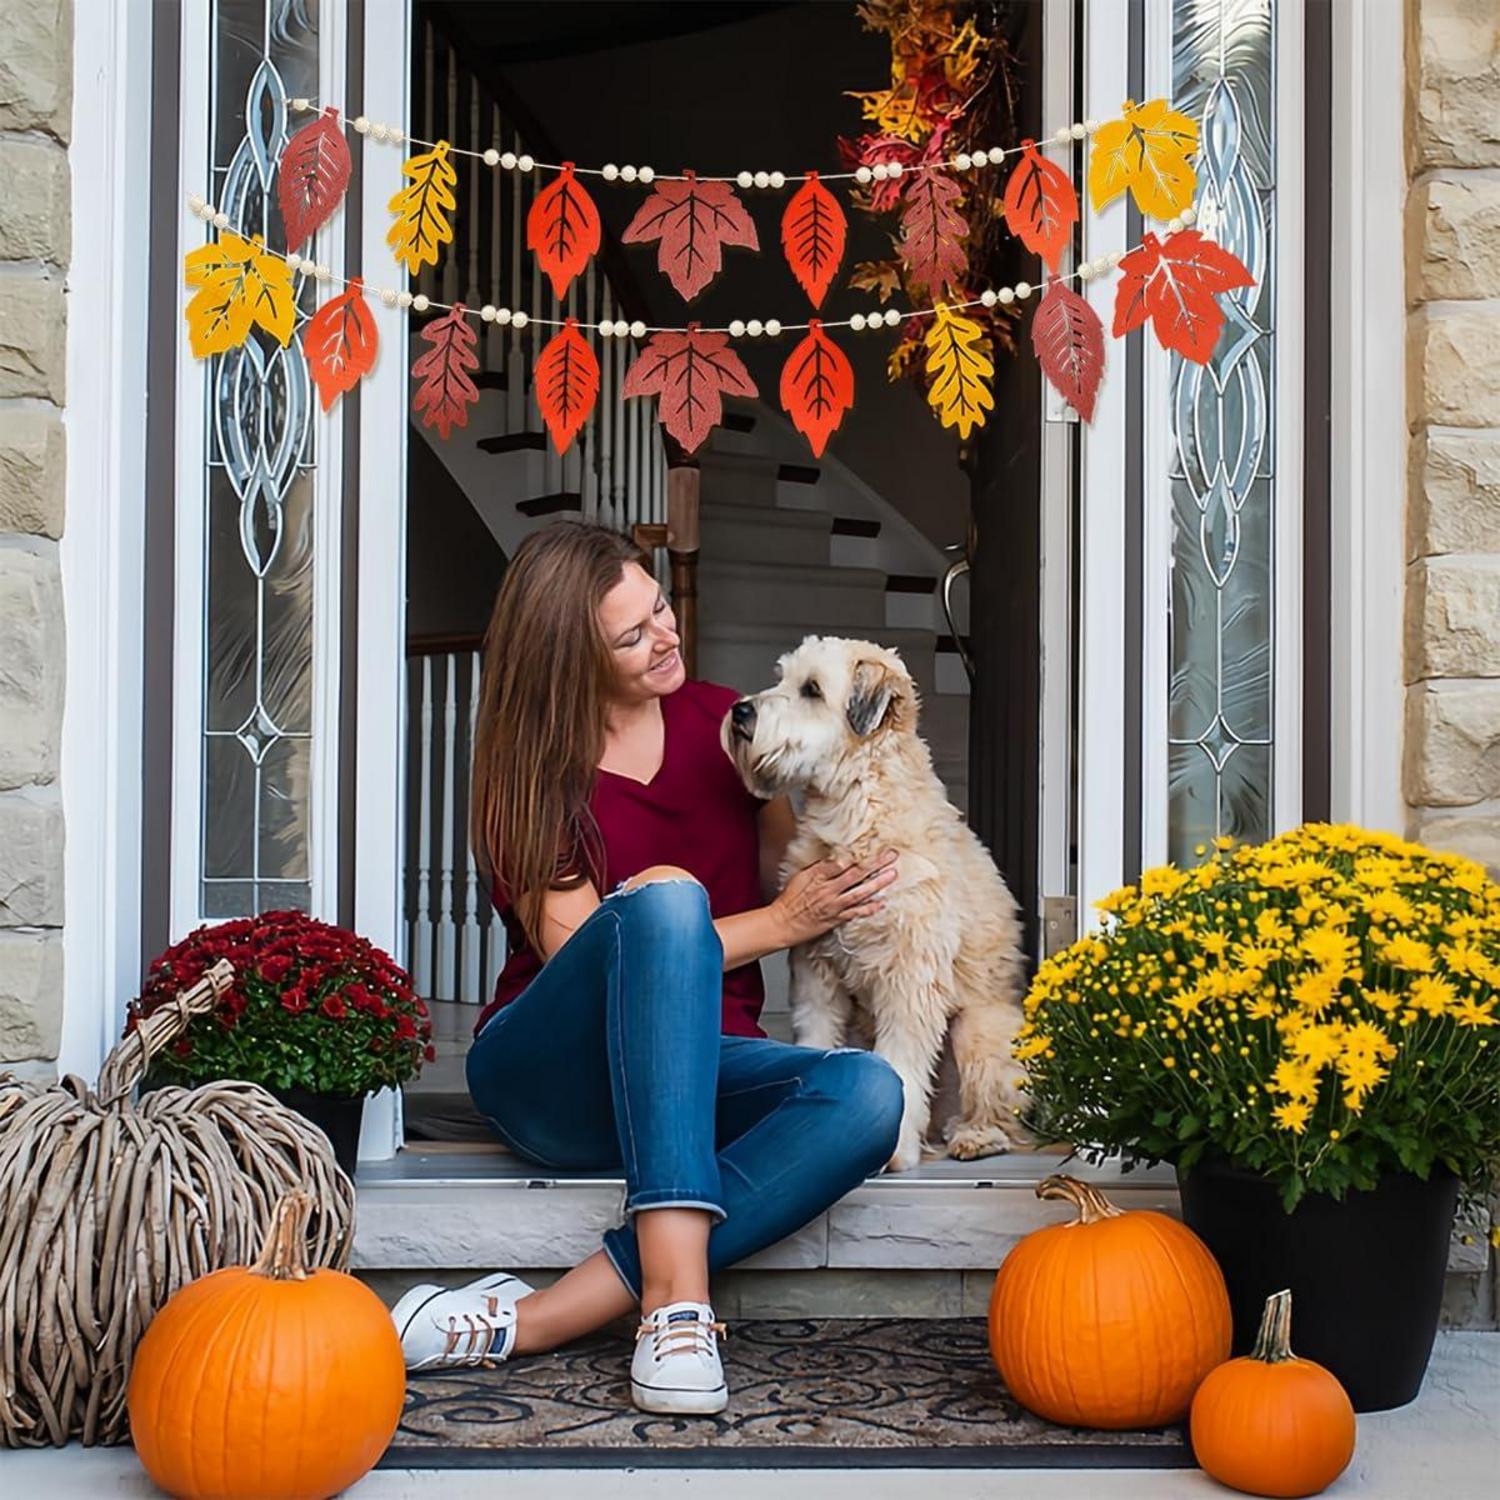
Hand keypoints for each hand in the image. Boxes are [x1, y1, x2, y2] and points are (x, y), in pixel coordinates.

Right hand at [771, 850, 898, 946]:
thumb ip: (819, 867)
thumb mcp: (800, 876)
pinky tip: (881, 903)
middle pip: (856, 873)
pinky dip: (870, 908)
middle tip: (891, 855)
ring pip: (860, 892)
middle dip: (875, 863)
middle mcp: (828, 889)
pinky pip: (856, 912)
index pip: (843, 861)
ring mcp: (833, 905)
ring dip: (878, 883)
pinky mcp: (836, 918)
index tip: (874, 845)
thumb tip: (836, 857)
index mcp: (818, 875)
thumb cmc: (789, 899)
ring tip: (892, 874)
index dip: (860, 853)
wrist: (782, 923)